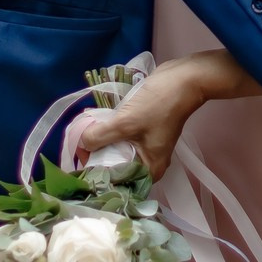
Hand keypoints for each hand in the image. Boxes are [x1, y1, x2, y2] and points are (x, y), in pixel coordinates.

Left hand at [68, 52, 245, 180]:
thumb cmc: (159, 104)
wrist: (184, 78)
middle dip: (97, 158)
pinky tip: (96, 127)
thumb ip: (100, 137)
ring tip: (83, 138)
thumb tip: (81, 144)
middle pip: (116, 167)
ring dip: (102, 144)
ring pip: (117, 150)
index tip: (79, 167)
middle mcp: (149, 161)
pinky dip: (110, 133)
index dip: (98, 176)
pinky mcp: (143, 130)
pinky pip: (122, 137)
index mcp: (150, 169)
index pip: (118, 182)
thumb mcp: (126, 122)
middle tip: (77, 150)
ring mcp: (146, 145)